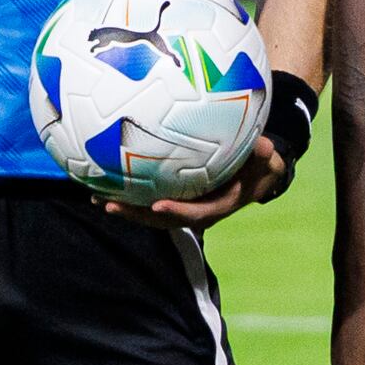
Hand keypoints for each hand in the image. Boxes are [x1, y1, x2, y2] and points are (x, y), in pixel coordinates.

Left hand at [109, 136, 295, 232]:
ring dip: (126, 208)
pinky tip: (107, 183)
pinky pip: (150, 199)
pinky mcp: (175, 198)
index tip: (157, 205)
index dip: (176, 211)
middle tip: (110, 205)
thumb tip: (264, 146)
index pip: (195, 213)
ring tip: (97, 198)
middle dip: (136, 214)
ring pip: (151, 213)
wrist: (256, 173)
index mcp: (218, 206)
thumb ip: (264, 155)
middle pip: (162, 218)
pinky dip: (130, 194)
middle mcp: (197, 212)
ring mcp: (184, 206)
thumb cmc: (260, 164)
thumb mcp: (267, 159)